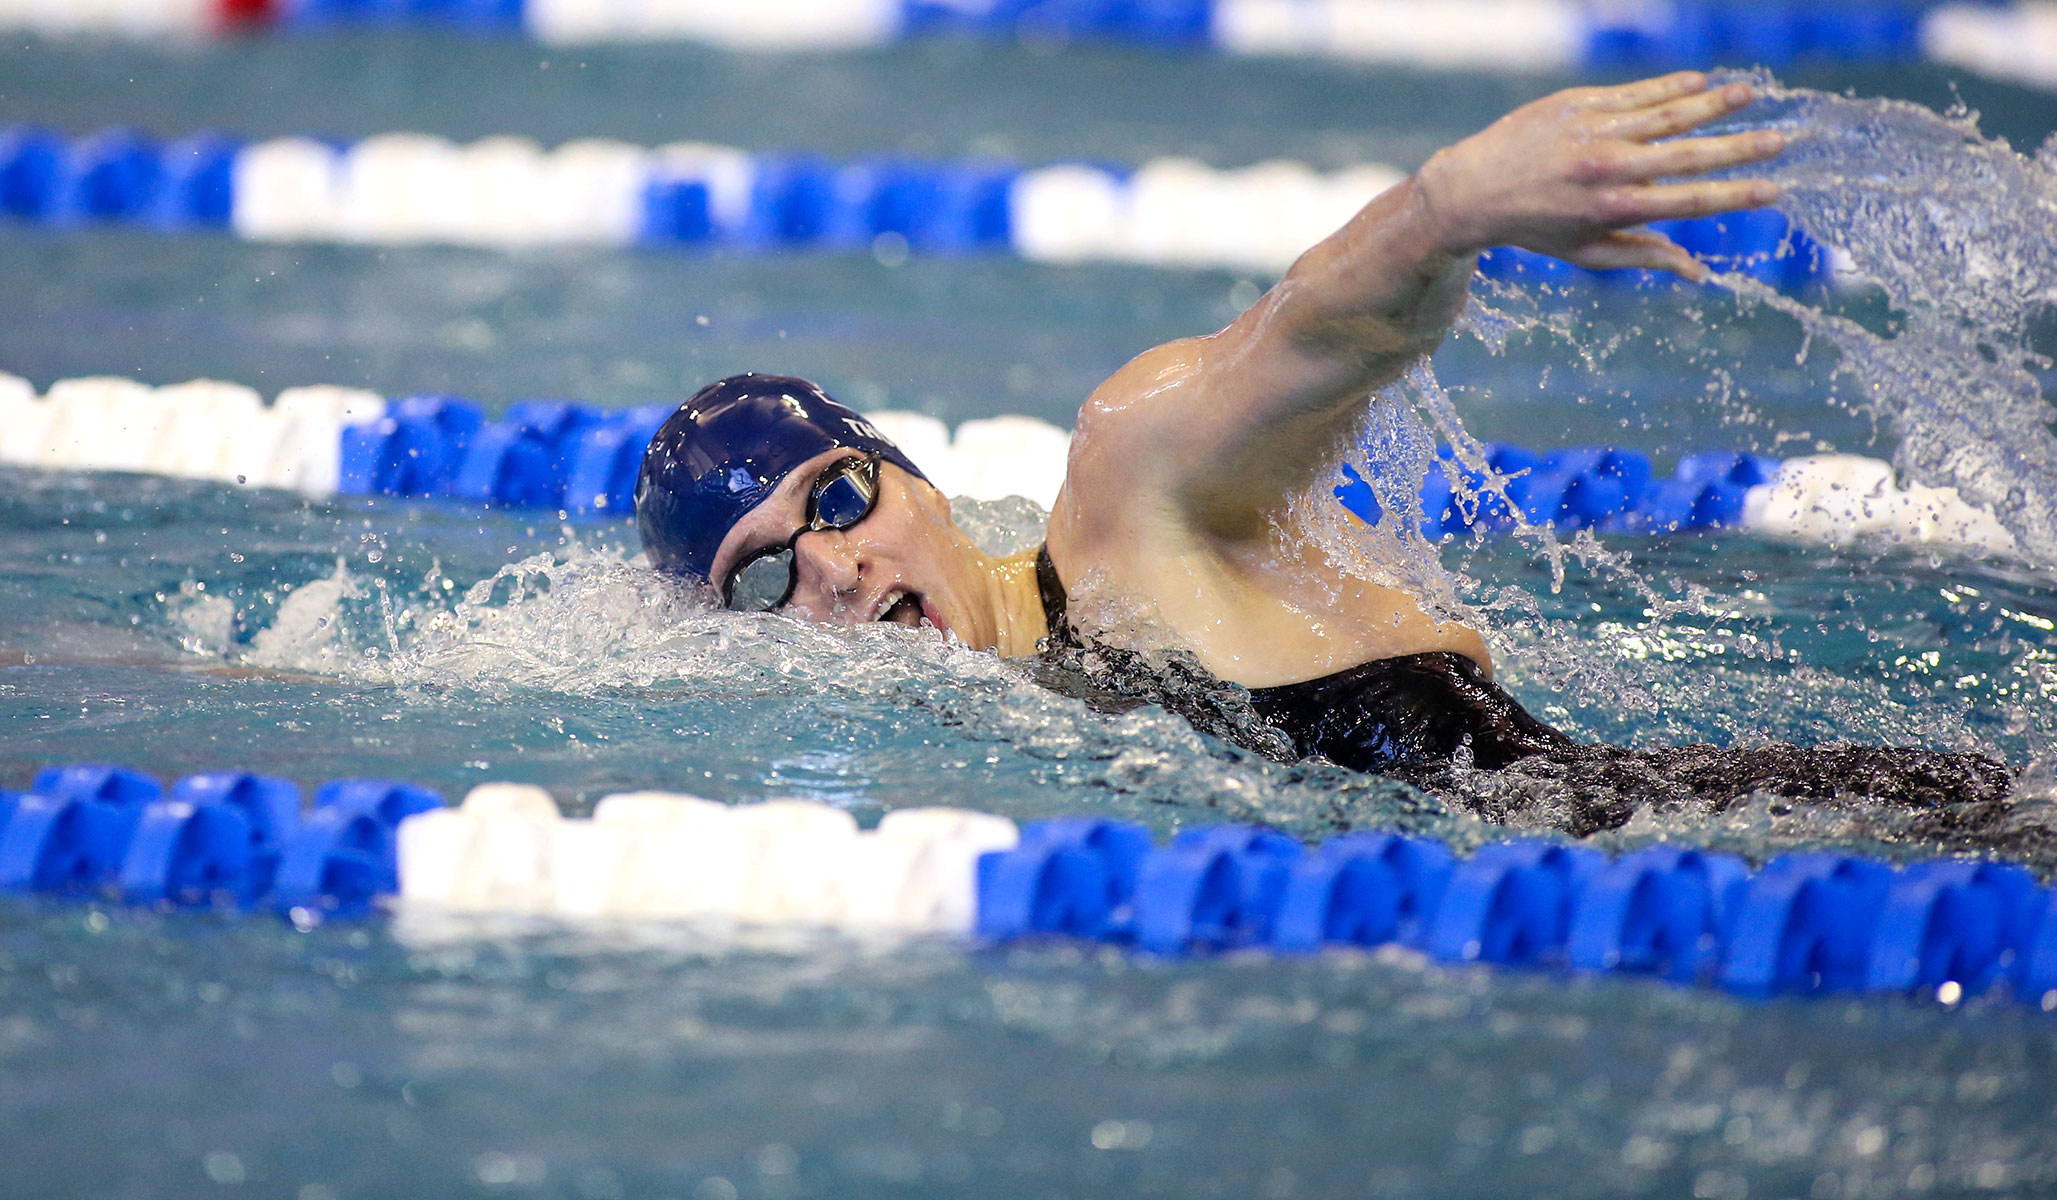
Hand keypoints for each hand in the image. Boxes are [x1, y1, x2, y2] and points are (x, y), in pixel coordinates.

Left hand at [1414, 72, 1787, 280]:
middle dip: (1740, 149)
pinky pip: (1635, 93)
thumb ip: (1644, 255)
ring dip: (1712, 105)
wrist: (1473, 188)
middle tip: (1784, 140)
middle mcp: (1609, 168)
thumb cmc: (1536, 226)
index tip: (1774, 190)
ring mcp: (1595, 132)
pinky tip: (1701, 81)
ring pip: (1666, 115)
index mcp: (1614, 209)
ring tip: (1749, 97)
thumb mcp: (1587, 252)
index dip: (1735, 196)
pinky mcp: (1579, 104)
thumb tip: (1700, 273)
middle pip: (1688, 155)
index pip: (1688, 202)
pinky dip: (1670, 87)